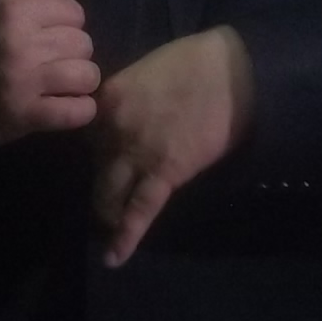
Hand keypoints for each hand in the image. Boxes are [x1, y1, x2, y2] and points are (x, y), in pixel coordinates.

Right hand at [0, 0, 99, 148]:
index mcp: (14, 8)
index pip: (75, 11)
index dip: (64, 23)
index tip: (44, 34)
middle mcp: (21, 41)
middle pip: (84, 43)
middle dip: (71, 53)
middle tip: (46, 61)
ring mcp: (25, 80)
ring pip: (88, 75)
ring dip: (77, 83)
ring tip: (57, 85)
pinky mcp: (26, 115)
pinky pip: (80, 111)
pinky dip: (78, 111)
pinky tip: (61, 106)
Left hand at [91, 27, 253, 266]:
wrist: (234, 71)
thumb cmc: (196, 62)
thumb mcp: (146, 70)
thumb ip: (126, 98)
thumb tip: (126, 119)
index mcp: (108, 98)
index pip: (87, 132)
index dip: (97, 145)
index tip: (103, 154)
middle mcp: (112, 127)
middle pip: (95, 166)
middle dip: (101, 182)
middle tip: (106, 195)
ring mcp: (136, 153)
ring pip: (109, 193)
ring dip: (107, 212)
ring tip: (107, 229)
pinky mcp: (164, 173)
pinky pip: (139, 211)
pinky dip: (124, 237)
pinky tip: (113, 258)